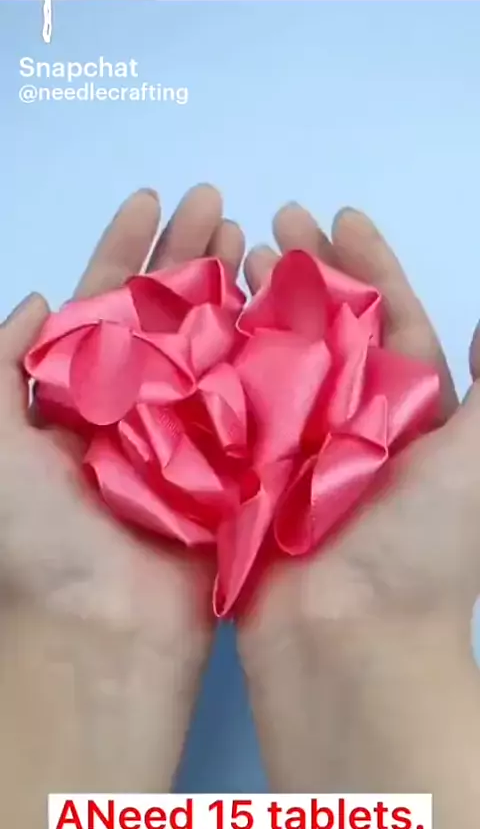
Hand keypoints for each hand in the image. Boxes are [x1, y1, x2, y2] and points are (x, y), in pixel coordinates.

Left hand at [0, 185, 243, 828]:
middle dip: (188, 254)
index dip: (125, 250)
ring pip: (213, 343)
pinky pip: (251, 396)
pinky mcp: (231, 465)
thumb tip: (30, 299)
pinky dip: (265, 349)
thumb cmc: (36, 535)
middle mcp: (135, 406)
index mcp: (77, 397)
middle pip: (165, 313)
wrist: (99, 629)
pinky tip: (280, 304)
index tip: (152, 199)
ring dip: (231, 288)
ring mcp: (189, 433)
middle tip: (218, 201)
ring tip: (253, 236)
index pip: (104, 305)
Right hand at [238, 204, 479, 828]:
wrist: (349, 644)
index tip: (341, 218)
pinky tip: (195, 322)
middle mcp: (350, 426)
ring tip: (232, 258)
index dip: (371, 268)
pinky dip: (213, 365)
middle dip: (305, 273)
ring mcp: (293, 450)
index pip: (391, 322)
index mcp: (408, 417)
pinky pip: (227, 407)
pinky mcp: (243, 476)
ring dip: (257, 307)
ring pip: (273, 358)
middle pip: (326, 330)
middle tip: (274, 223)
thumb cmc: (422, 547)